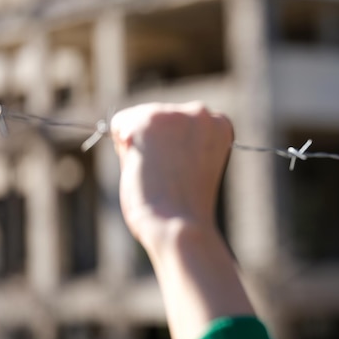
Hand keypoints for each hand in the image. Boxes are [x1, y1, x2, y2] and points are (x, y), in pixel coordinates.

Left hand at [111, 101, 232, 255]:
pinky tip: (141, 167)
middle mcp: (201, 112)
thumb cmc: (186, 209)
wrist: (182, 225)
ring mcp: (175, 114)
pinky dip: (123, 148)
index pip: (180, 124)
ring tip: (157, 173)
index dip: (173, 151)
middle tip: (168, 177)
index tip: (183, 174)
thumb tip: (134, 131)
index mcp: (220, 125)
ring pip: (138, 119)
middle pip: (159, 116)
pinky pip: (119, 124)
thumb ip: (177, 144)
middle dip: (155, 143)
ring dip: (139, 145)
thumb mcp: (195, 166)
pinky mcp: (148, 120)